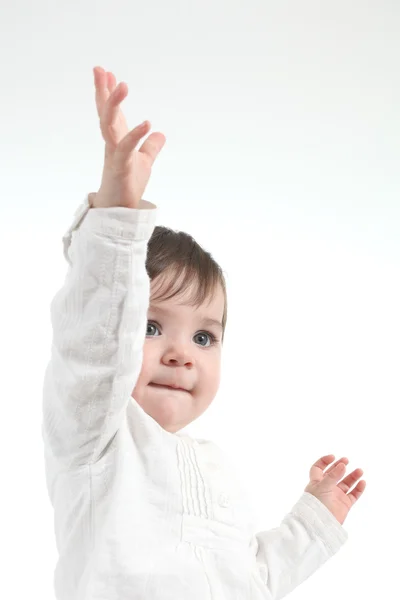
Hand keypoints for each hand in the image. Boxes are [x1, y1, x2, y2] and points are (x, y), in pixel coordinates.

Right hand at [91, 66, 165, 208]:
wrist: (120, 210)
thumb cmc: (127, 186)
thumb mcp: (144, 162)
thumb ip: (150, 147)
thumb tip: (160, 134)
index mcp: (117, 140)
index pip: (112, 112)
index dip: (108, 93)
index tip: (106, 72)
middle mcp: (112, 143)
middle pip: (105, 113)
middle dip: (102, 91)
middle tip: (101, 69)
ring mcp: (113, 154)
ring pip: (109, 124)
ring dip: (113, 104)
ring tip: (122, 85)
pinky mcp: (119, 167)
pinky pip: (126, 148)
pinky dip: (135, 135)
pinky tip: (147, 123)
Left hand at [304, 454, 365, 524]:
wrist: (320, 525)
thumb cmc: (316, 504)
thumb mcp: (322, 486)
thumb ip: (333, 476)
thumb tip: (342, 465)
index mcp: (317, 482)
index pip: (318, 468)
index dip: (324, 461)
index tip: (333, 457)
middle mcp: (326, 488)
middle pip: (334, 474)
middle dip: (340, 466)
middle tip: (346, 460)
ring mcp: (336, 496)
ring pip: (346, 483)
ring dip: (353, 476)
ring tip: (360, 471)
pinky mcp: (344, 504)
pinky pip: (353, 494)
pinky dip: (358, 488)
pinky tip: (362, 482)